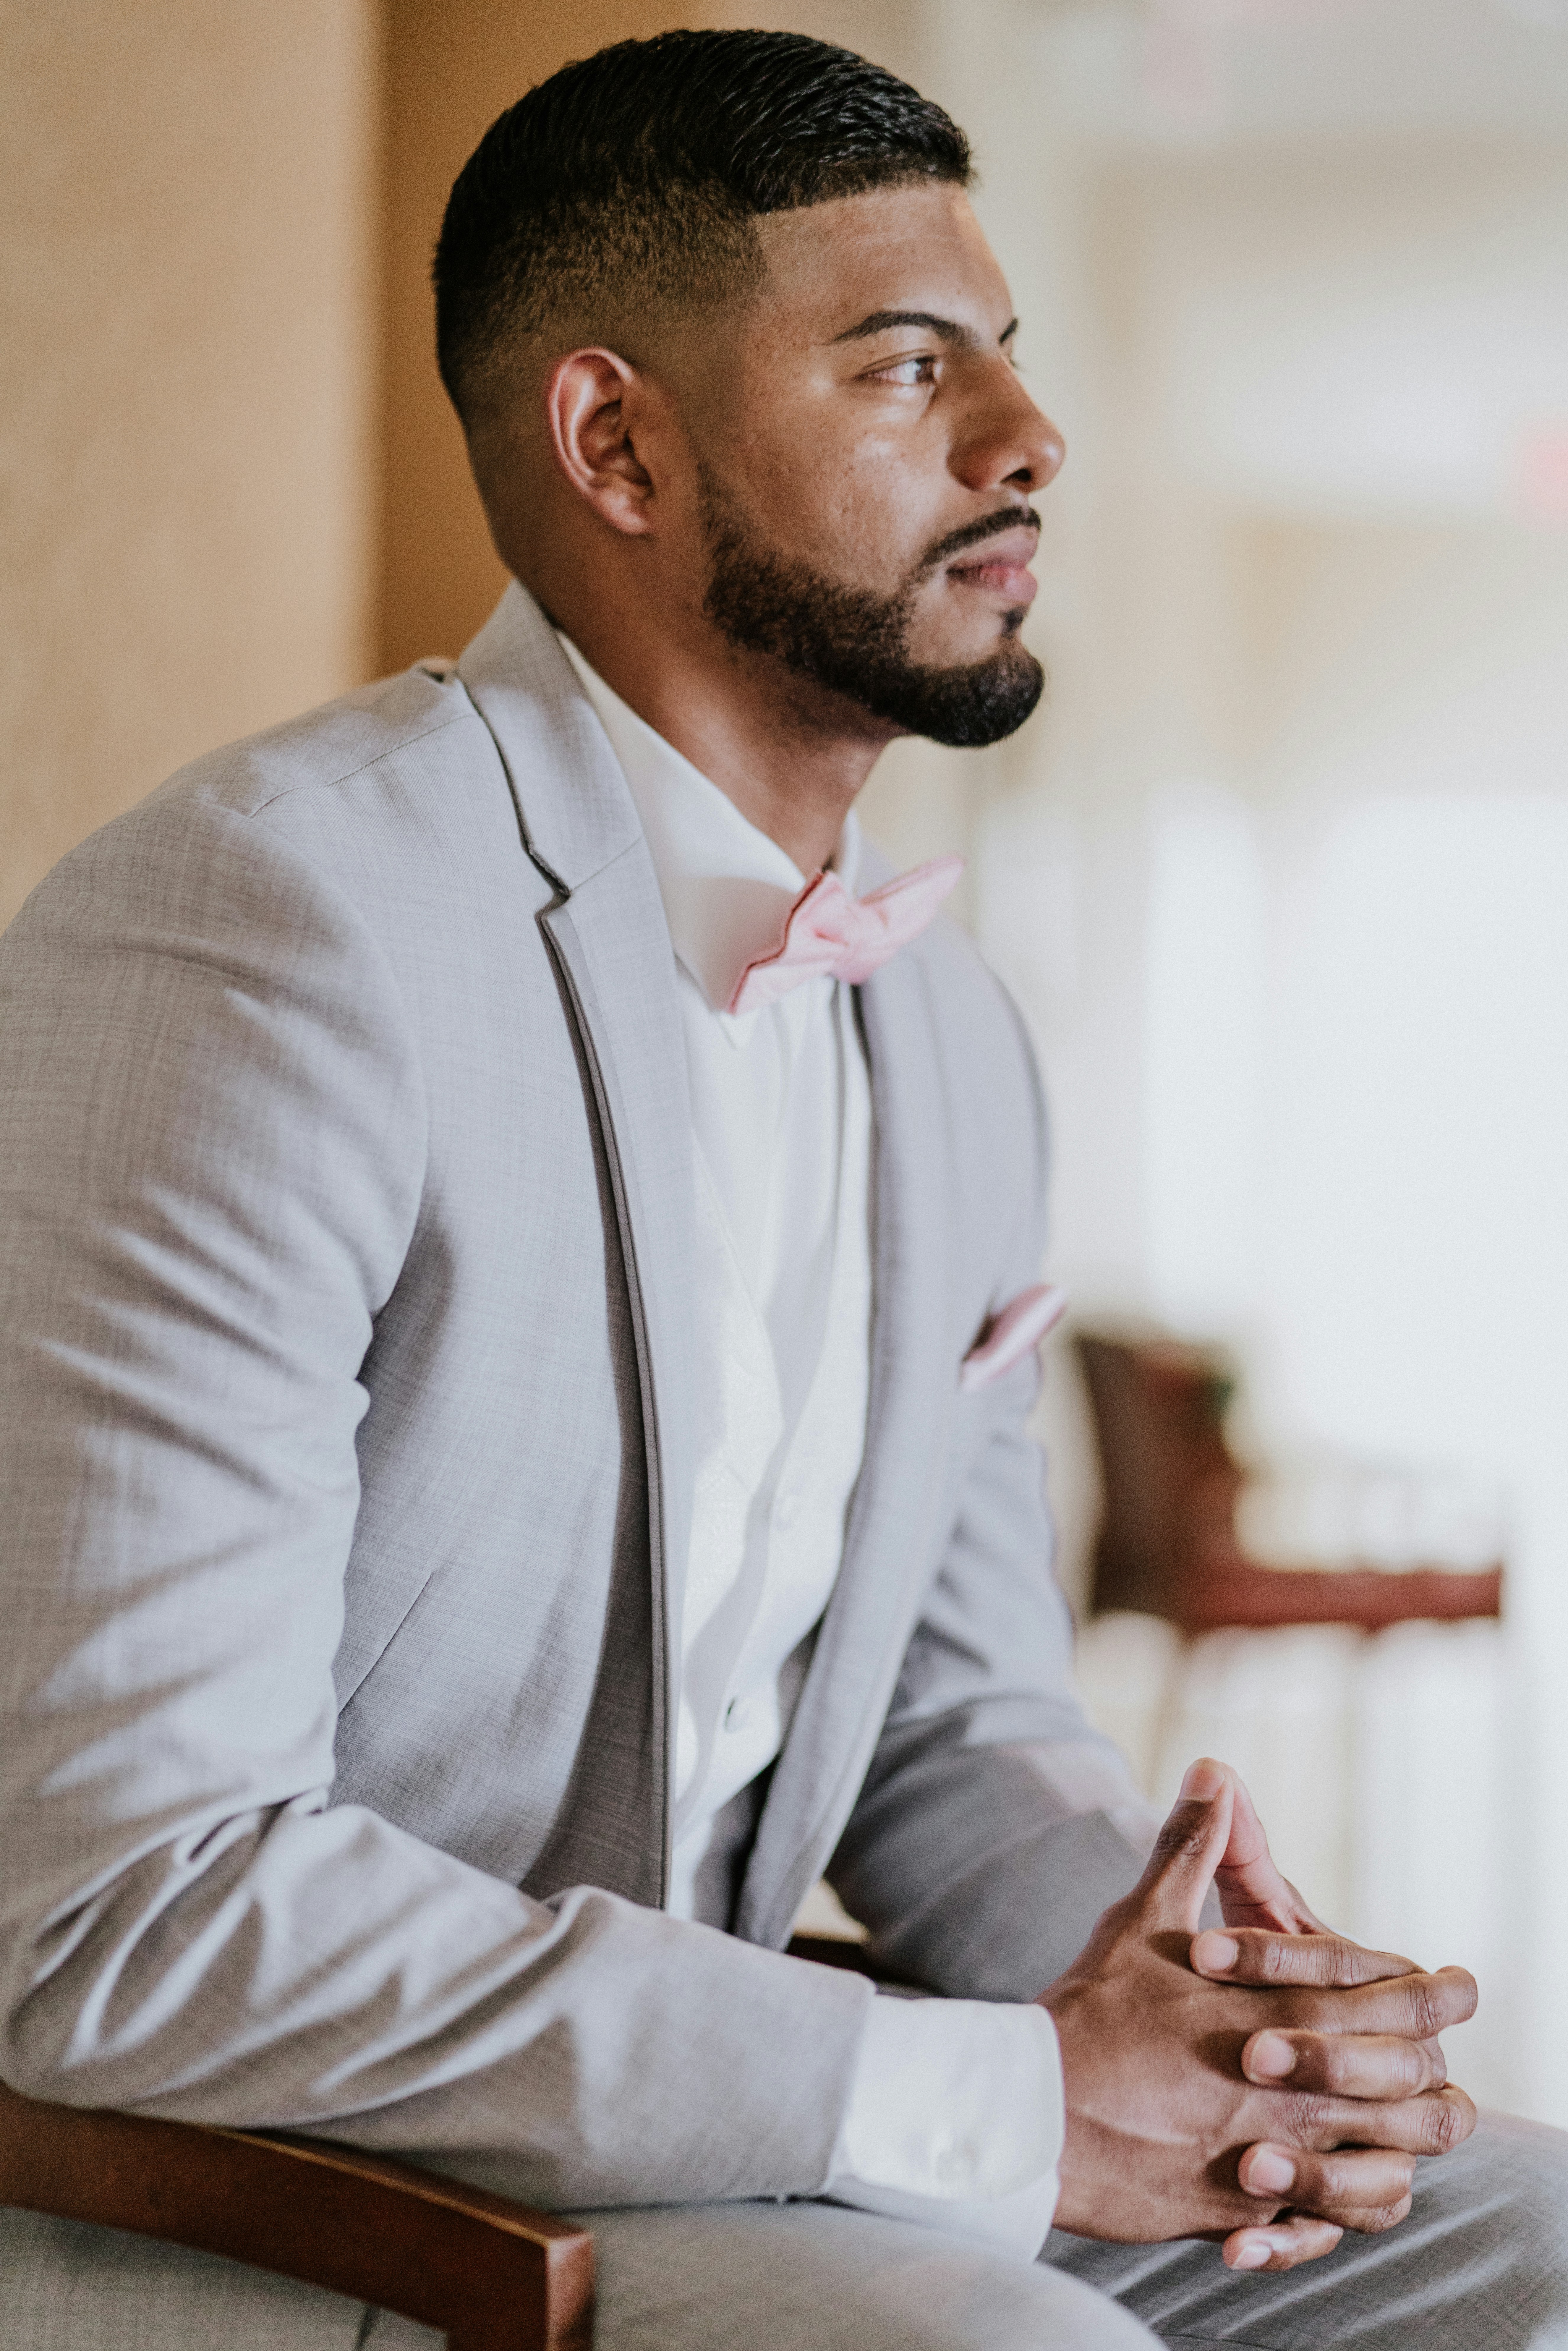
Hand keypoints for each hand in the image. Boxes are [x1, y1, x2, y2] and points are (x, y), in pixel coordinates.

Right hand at [1038, 1764, 1475, 2270]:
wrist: (1033, 2110)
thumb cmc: (1090, 2010)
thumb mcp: (1144, 1920)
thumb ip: (1191, 1849)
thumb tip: (1214, 1773)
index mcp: (1278, 2016)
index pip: (1395, 2005)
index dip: (1435, 1995)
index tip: (1456, 1987)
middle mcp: (1291, 2092)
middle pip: (1410, 2093)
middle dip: (1430, 2075)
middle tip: (1433, 2062)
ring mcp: (1272, 2159)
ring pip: (1386, 2174)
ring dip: (1395, 2153)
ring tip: (1386, 2134)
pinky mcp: (1243, 2211)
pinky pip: (1324, 2229)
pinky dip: (1334, 2215)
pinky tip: (1320, 2195)